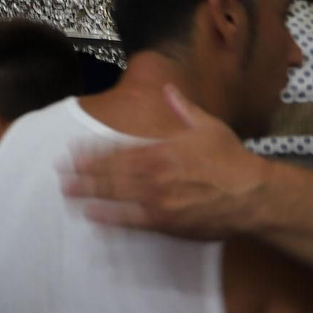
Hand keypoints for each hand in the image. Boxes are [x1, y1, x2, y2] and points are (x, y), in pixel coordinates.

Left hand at [61, 84, 270, 239]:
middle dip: (83, 170)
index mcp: (161, 148)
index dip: (93, 150)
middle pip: (110, 172)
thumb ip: (183, 107)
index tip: (74, 149)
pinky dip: (109, 216)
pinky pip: (131, 220)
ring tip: (67, 191)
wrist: (251, 195)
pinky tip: (92, 214)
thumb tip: (169, 89)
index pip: (118, 149)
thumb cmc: (231, 159)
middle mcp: (153, 174)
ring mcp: (157, 200)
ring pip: (115, 195)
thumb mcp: (207, 126)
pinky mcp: (165, 223)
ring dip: (88, 192)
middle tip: (60, 170)